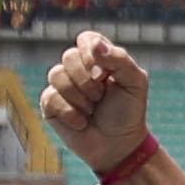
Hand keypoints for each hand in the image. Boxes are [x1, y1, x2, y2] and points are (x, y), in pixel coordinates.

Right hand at [41, 30, 154, 175]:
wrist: (118, 145)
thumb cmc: (128, 112)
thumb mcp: (134, 83)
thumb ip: (119, 59)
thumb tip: (95, 45)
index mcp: (99, 58)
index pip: (86, 39)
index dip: (91, 53)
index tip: (104, 74)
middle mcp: (78, 68)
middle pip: (69, 56)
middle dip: (88, 81)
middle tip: (101, 97)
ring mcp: (62, 85)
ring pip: (56, 75)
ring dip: (80, 98)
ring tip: (92, 109)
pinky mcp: (50, 104)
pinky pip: (50, 97)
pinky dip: (71, 113)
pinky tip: (82, 122)